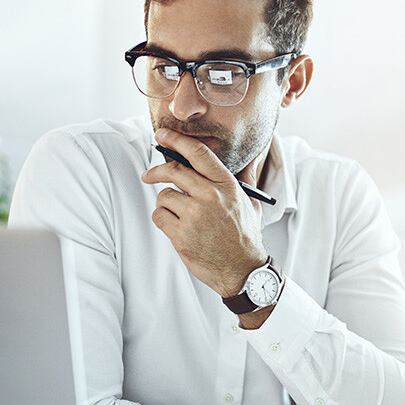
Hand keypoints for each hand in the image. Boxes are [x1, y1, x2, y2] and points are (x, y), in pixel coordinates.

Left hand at [141, 128, 266, 297]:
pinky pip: (159, 216)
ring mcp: (195, 215)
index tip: (162, 134)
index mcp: (226, 184)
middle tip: (148, 174)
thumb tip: (256, 155)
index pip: (197, 153)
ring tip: (180, 215)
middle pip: (173, 171)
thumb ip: (246, 176)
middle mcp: (210, 196)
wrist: (242, 269)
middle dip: (156, 171)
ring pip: (164, 196)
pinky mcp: (181, 234)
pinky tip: (178, 227)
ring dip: (166, 204)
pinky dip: (163, 220)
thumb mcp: (250, 201)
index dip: (176, 140)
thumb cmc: (244, 235)